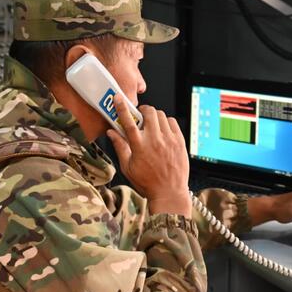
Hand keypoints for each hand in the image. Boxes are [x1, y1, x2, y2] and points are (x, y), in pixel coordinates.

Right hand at [106, 95, 190, 216]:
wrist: (169, 192)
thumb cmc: (148, 183)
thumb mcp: (128, 167)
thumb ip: (120, 147)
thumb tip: (111, 132)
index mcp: (139, 146)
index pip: (128, 121)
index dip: (122, 108)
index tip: (118, 99)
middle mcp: (155, 140)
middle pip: (149, 112)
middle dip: (143, 110)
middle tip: (141, 116)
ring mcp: (169, 140)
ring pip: (161, 115)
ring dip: (154, 116)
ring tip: (152, 125)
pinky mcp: (180, 142)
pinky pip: (173, 122)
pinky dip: (167, 122)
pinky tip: (163, 131)